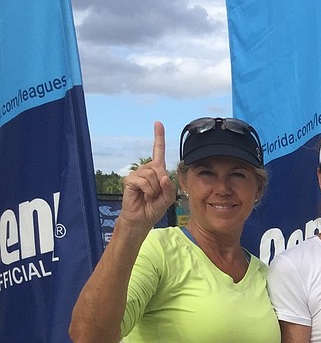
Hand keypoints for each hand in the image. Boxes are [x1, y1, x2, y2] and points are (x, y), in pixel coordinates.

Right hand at [119, 121, 174, 235]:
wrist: (141, 219)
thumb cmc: (154, 207)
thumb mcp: (168, 198)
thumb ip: (170, 187)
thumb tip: (163, 176)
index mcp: (157, 171)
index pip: (158, 151)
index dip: (158, 137)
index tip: (158, 123)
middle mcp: (146, 169)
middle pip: (159, 168)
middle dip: (161, 184)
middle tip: (155, 194)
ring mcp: (137, 174)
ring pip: (152, 175)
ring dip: (154, 189)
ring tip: (149, 196)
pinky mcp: (130, 180)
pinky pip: (143, 182)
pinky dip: (147, 191)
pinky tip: (143, 196)